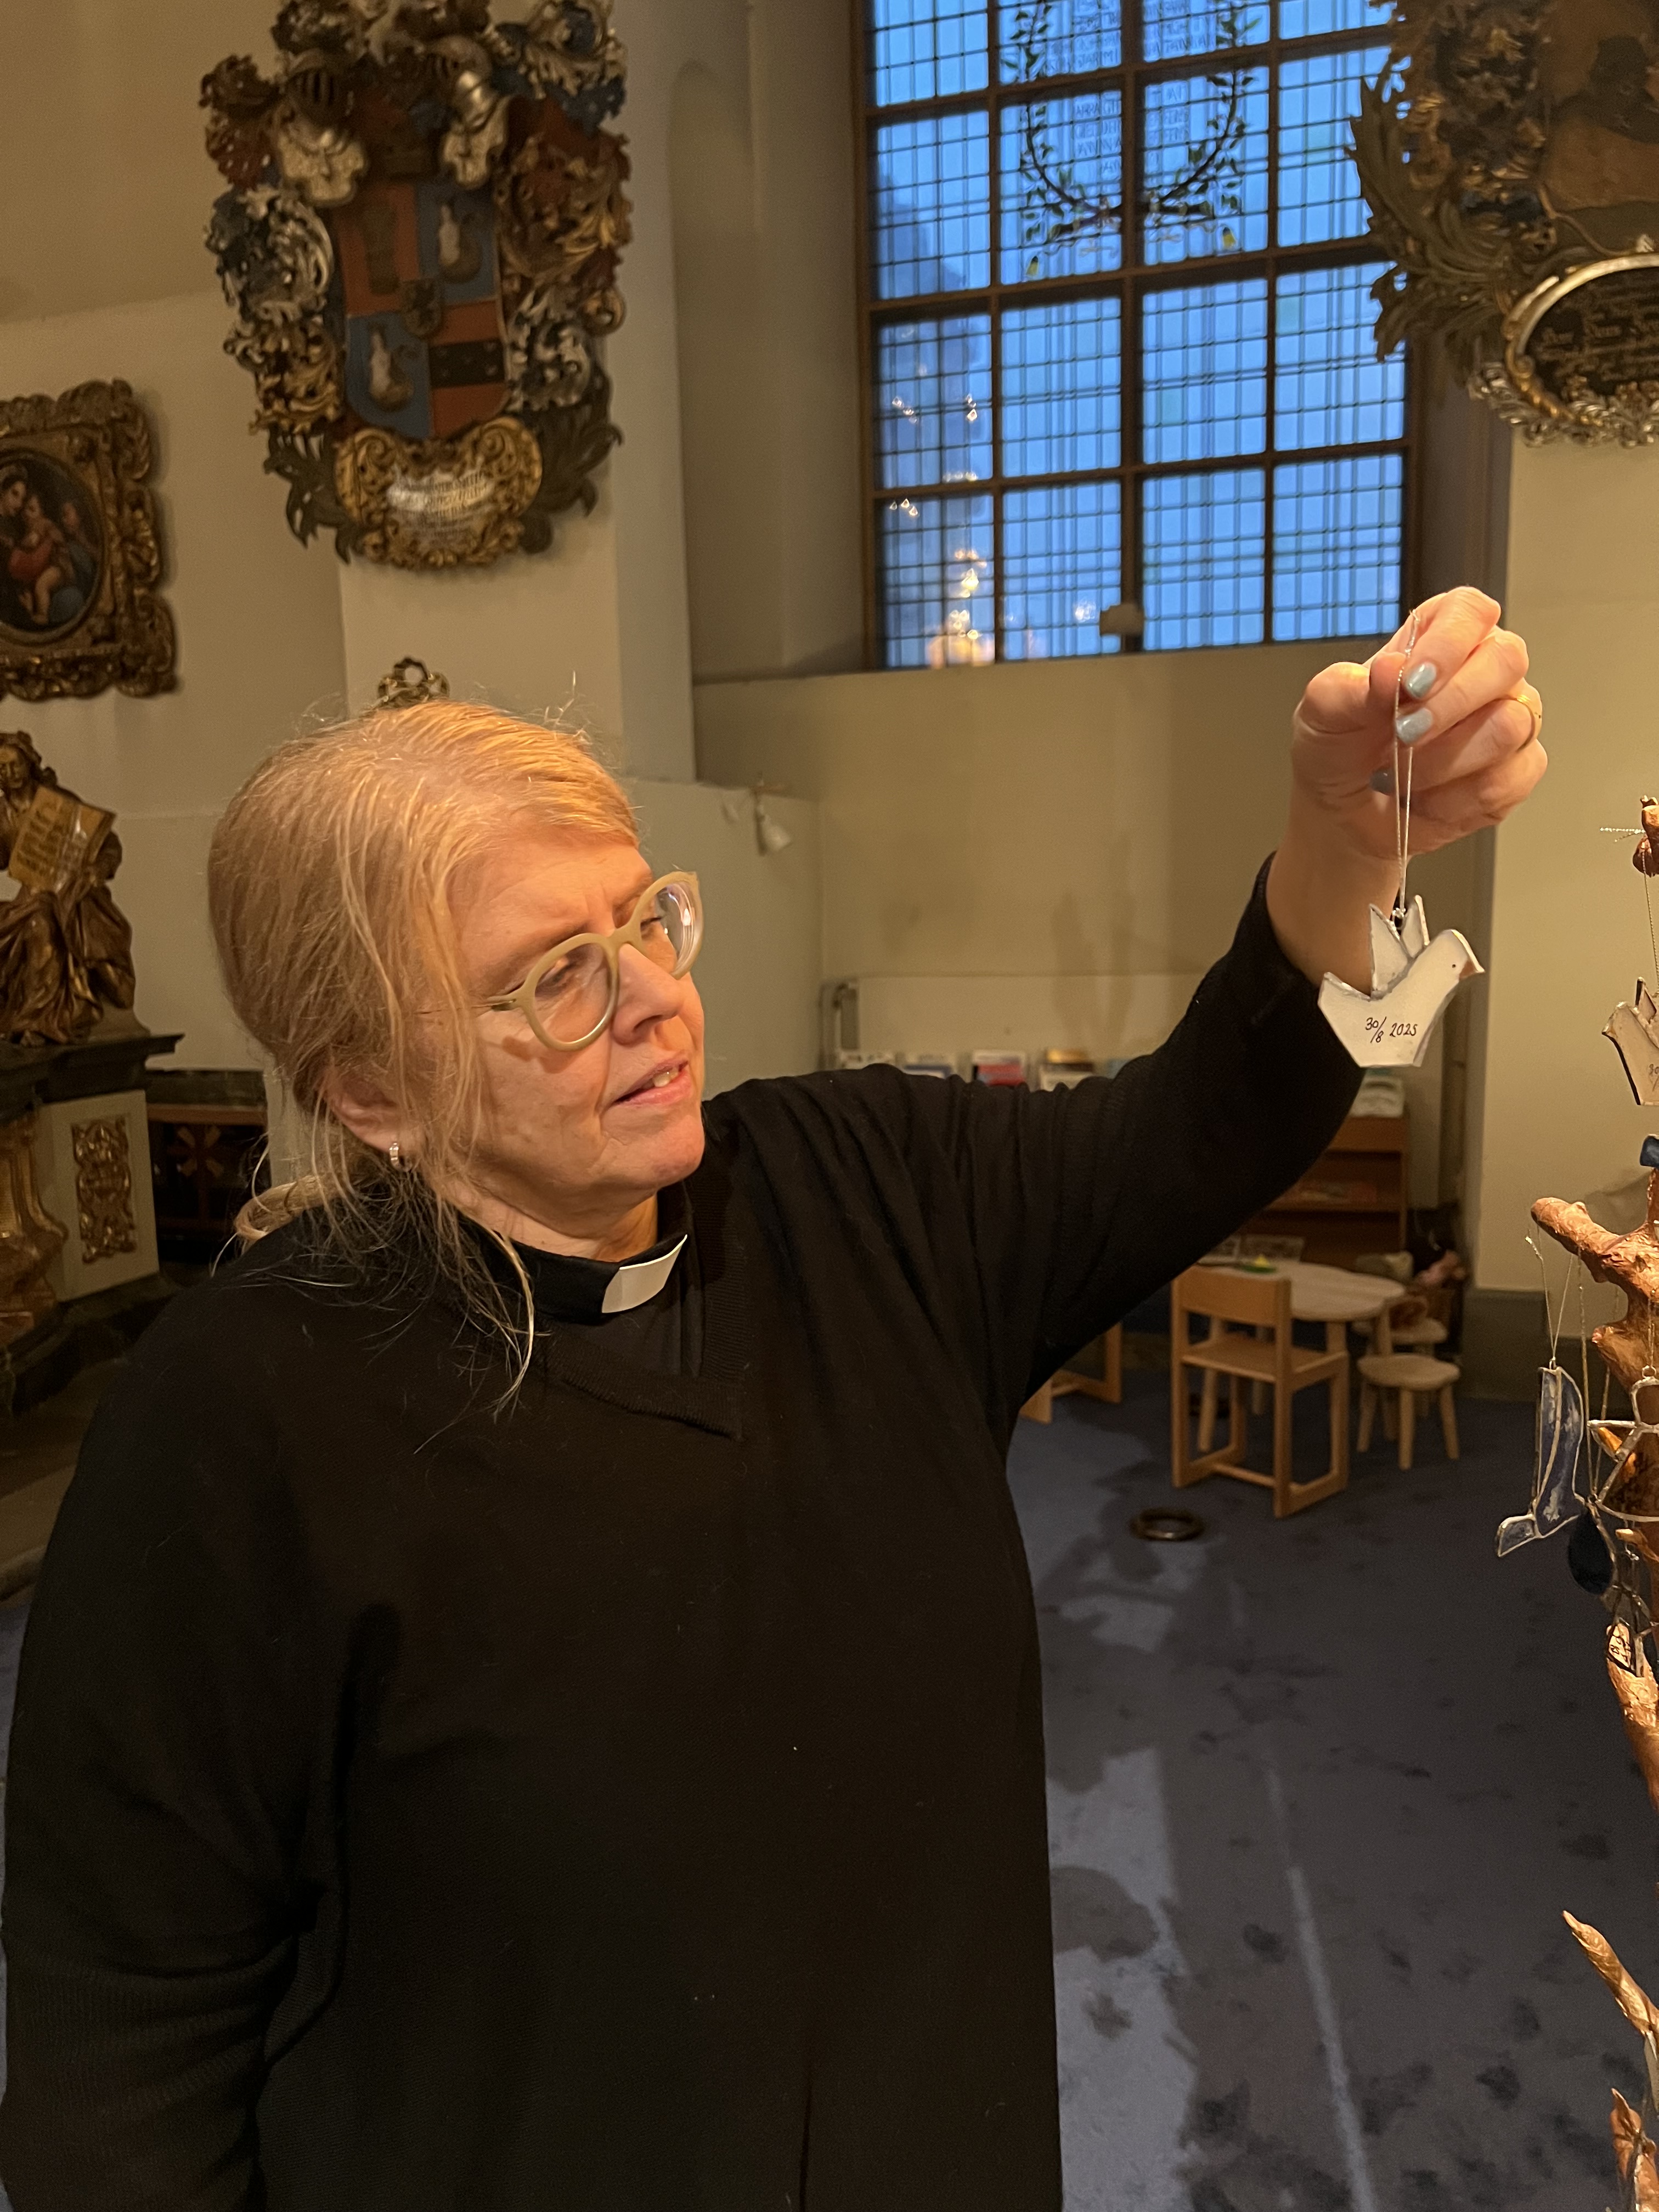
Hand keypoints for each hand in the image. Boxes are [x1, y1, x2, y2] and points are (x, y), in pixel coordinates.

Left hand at [1290, 587, 1543, 864]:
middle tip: (1402, 735)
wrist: (1342, 815)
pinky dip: (1454, 800)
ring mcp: (1511, 717)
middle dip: (1449, 706)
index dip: (1448, 643)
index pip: (1469, 611)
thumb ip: (1348, 688)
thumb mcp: (1322, 713)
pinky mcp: (1517, 770)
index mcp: (1440, 636)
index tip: (1411, 683)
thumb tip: (1391, 669)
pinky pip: (1508, 780)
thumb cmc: (1338, 750)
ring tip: (1399, 774)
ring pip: (1510, 726)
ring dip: (1443, 761)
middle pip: (1506, 661)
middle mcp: (1485, 670)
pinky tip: (1424, 799)